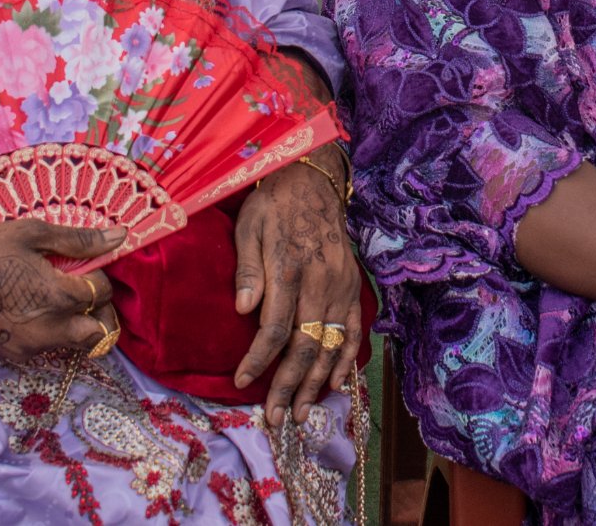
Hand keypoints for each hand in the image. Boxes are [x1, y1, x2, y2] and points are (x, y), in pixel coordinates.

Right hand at [0, 220, 123, 365]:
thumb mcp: (33, 233)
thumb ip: (80, 240)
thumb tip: (121, 237)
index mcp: (56, 296)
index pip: (102, 293)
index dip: (101, 276)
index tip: (86, 265)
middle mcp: (47, 329)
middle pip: (99, 333)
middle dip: (102, 312)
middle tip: (87, 290)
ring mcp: (29, 347)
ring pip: (75, 345)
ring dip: (79, 324)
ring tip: (60, 298)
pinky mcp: (12, 355)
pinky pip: (48, 349)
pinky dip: (53, 332)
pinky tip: (35, 308)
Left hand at [233, 158, 363, 426]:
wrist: (313, 179)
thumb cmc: (273, 204)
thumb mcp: (248, 226)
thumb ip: (247, 269)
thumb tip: (243, 310)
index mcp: (289, 268)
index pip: (274, 327)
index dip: (259, 359)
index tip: (242, 382)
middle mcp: (320, 281)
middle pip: (305, 345)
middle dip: (289, 385)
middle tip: (277, 417)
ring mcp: (341, 285)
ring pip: (330, 345)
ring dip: (315, 383)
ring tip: (302, 413)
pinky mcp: (353, 286)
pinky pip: (352, 329)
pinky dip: (345, 360)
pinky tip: (334, 384)